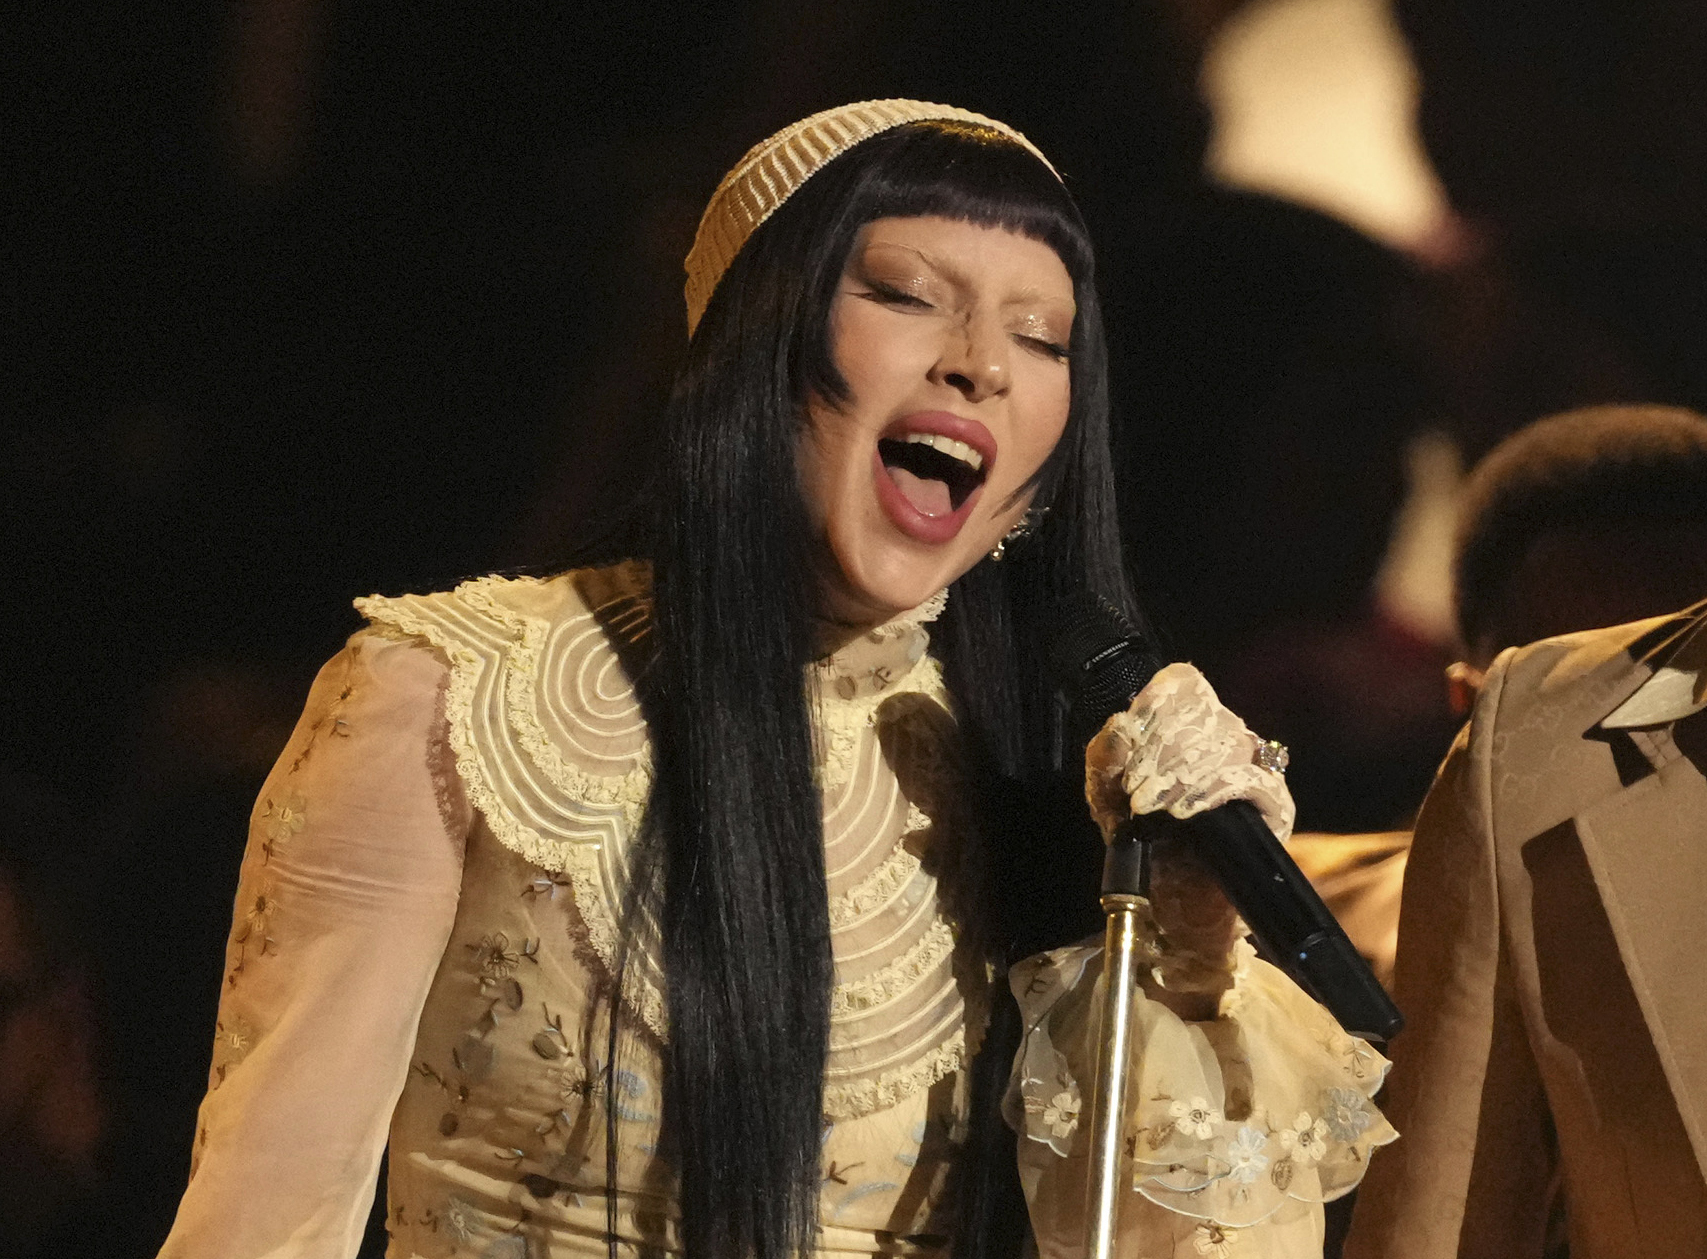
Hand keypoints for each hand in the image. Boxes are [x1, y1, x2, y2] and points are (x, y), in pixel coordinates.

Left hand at [1083, 663, 1294, 1016]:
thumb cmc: (1141, 843)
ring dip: (1179, 773)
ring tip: (1151, 805)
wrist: (1169, 903)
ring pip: (1227, 741)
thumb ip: (1105, 756)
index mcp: (1185, 723)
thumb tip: (1120, 725)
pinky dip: (1211, 792)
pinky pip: (1250, 781)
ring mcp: (1255, 768)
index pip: (1183, 683)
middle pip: (1203, 711)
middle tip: (1135, 789)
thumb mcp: (1106, 795)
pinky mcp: (1275, 805)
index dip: (1156, 702)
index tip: (1131, 736)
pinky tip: (1183, 812)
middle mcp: (1226, 736)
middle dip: (1160, 748)